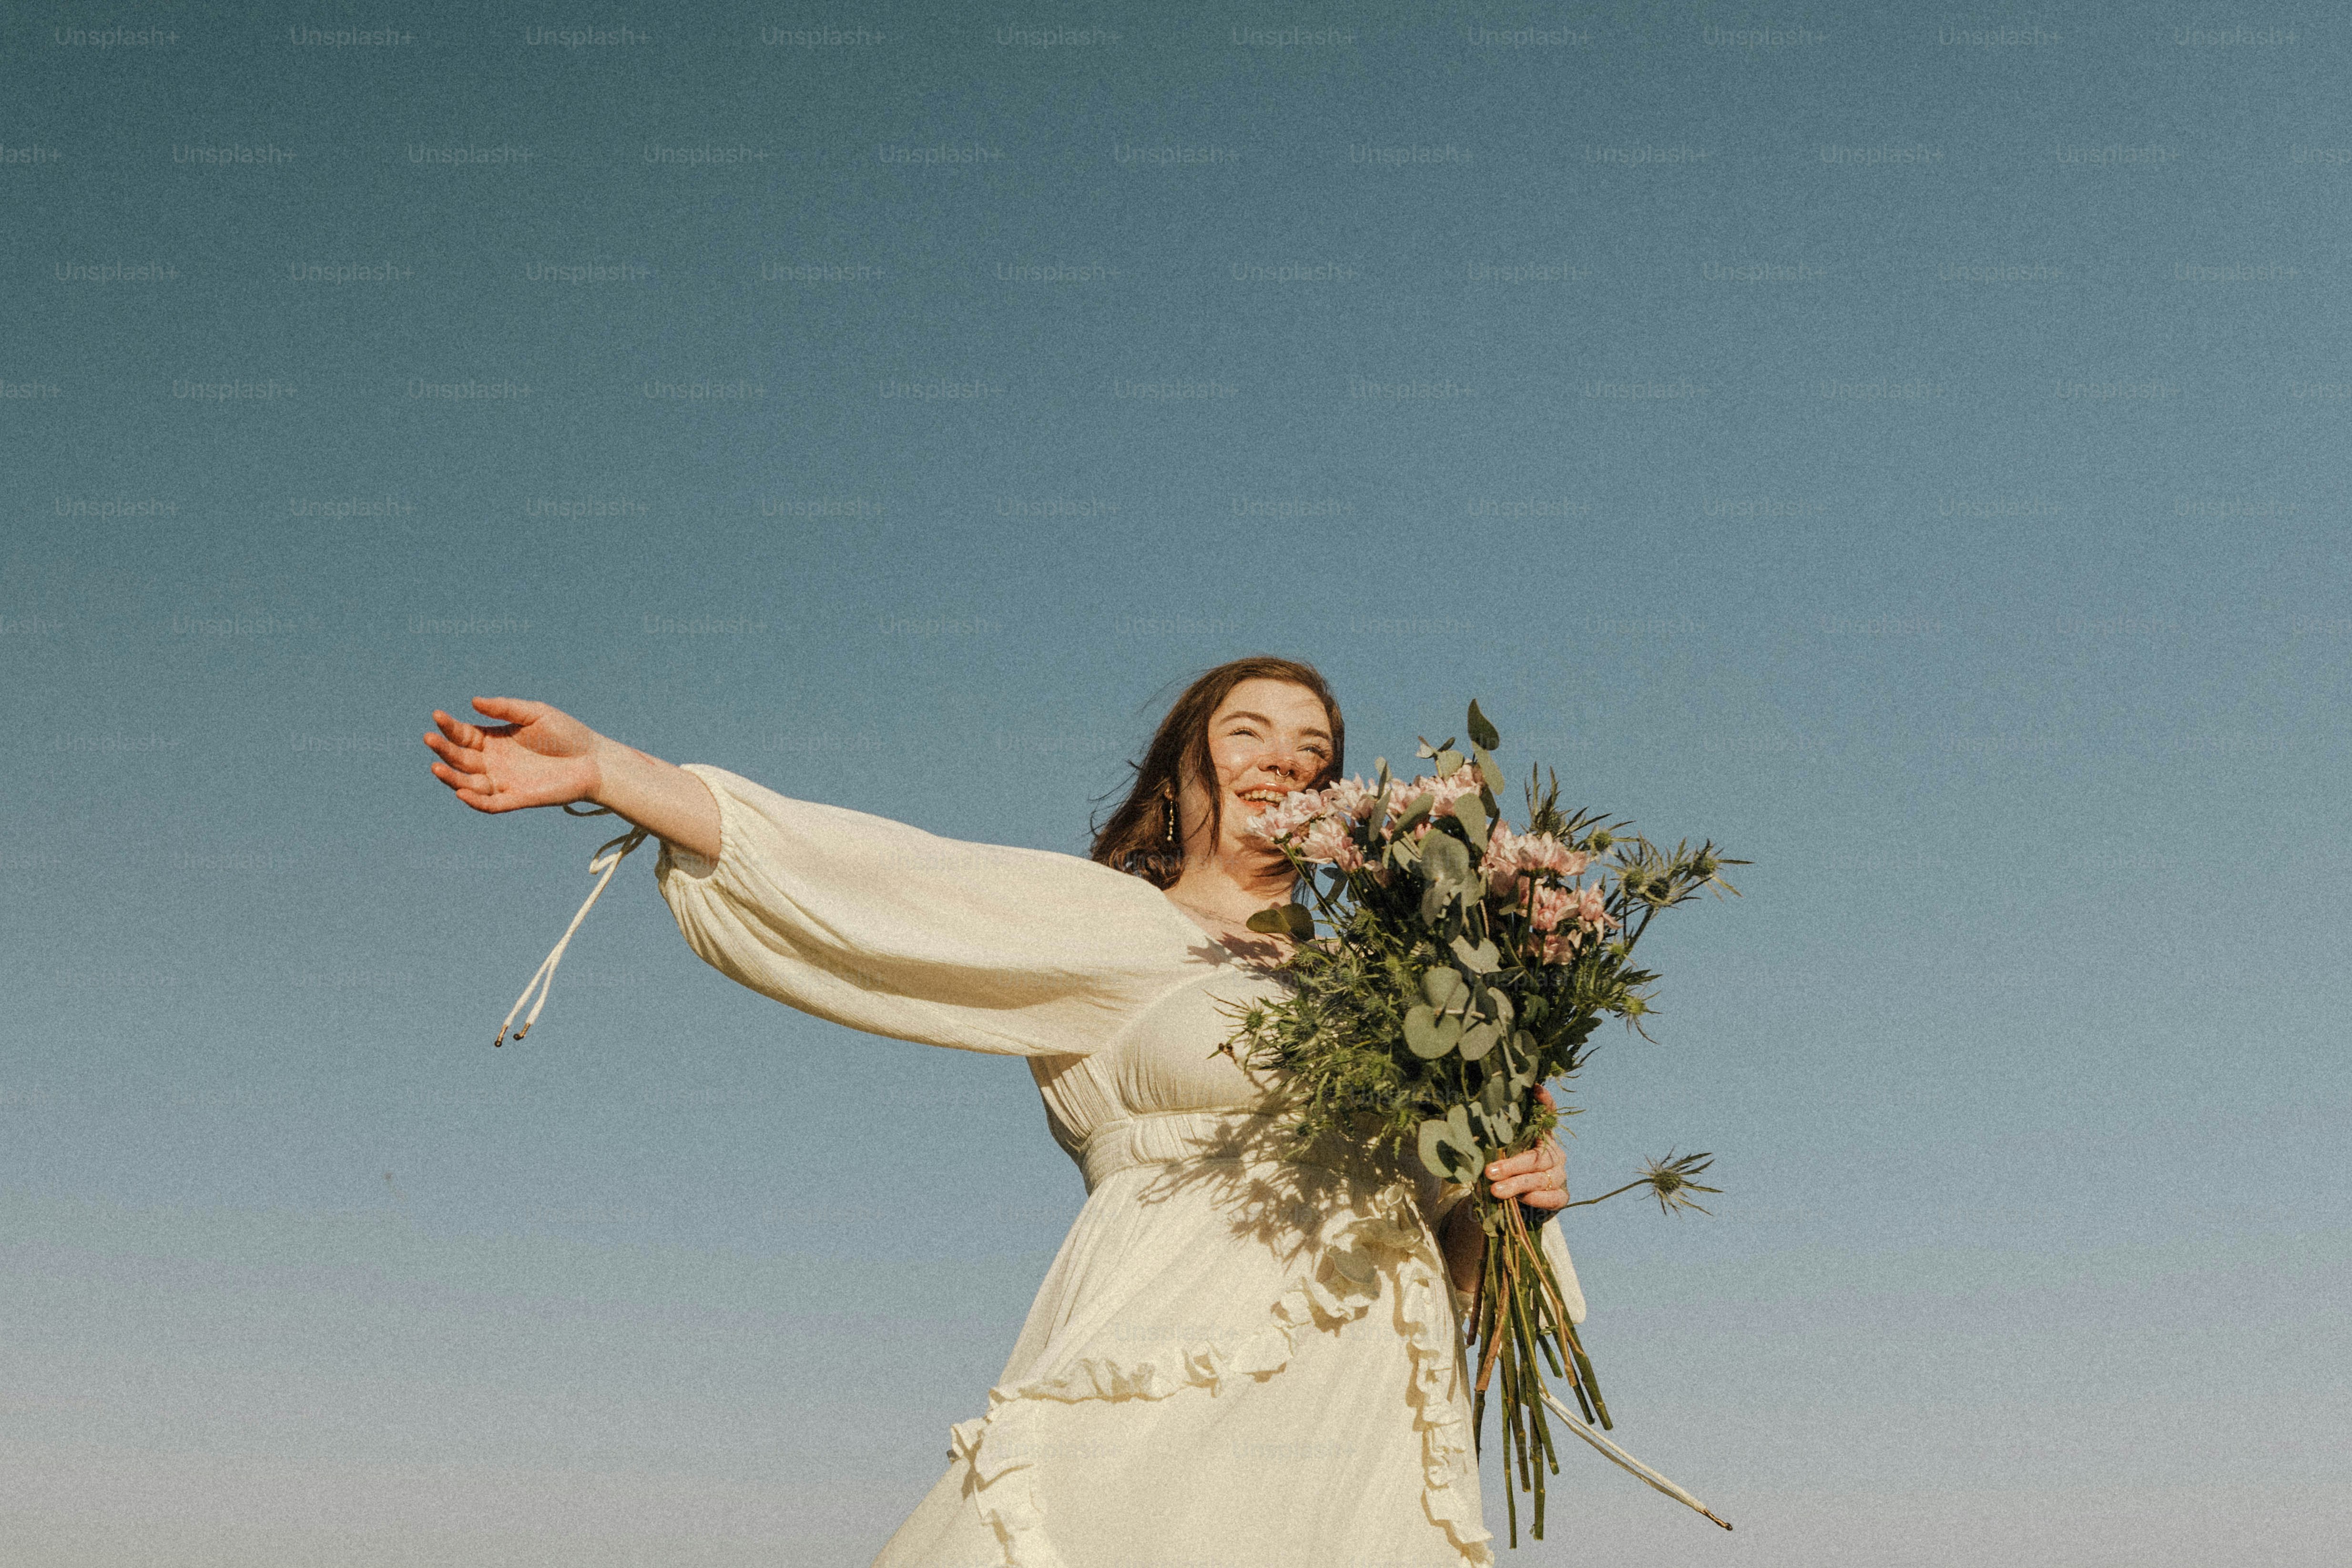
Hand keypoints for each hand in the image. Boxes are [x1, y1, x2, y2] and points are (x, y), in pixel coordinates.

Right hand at [424, 698, 601, 813]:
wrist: (594, 760)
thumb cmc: (567, 734)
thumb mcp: (535, 713)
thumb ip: (505, 709)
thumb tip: (474, 701)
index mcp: (495, 739)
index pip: (464, 735)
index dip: (449, 727)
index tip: (437, 716)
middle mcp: (494, 762)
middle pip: (460, 758)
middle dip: (443, 749)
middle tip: (429, 738)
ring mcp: (503, 781)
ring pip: (469, 782)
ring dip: (451, 776)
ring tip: (436, 767)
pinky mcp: (516, 799)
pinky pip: (490, 804)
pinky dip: (475, 801)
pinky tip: (461, 791)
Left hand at [1484, 1084, 1568, 1212]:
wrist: (1512, 1202)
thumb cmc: (1502, 1171)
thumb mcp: (1496, 1154)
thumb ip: (1488, 1142)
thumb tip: (1459, 1127)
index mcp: (1539, 1136)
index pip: (1548, 1115)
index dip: (1545, 1102)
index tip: (1535, 1089)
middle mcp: (1554, 1153)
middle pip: (1538, 1156)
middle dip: (1513, 1164)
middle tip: (1489, 1171)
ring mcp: (1560, 1174)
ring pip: (1542, 1178)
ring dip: (1517, 1184)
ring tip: (1495, 1190)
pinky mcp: (1561, 1196)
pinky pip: (1552, 1197)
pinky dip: (1537, 1198)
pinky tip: (1522, 1199)